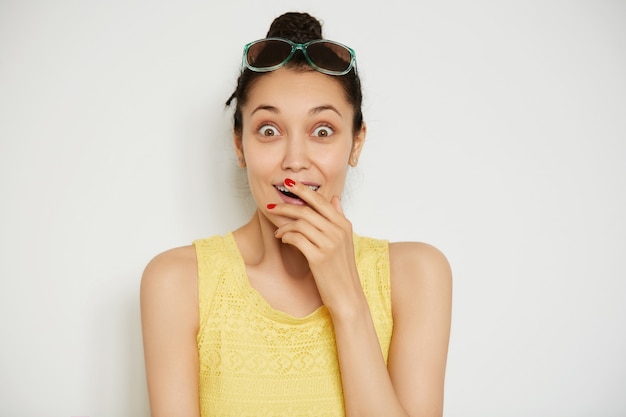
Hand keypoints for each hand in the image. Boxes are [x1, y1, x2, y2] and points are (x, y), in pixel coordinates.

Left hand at [268, 178, 363, 312]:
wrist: (347, 296)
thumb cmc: (342, 269)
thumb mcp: (345, 240)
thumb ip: (339, 218)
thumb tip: (334, 199)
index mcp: (344, 225)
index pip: (321, 201)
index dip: (303, 190)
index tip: (287, 183)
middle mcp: (338, 231)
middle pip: (307, 210)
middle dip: (286, 205)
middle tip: (271, 206)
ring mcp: (329, 244)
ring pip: (300, 223)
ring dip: (284, 225)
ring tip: (278, 231)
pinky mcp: (319, 257)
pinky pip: (297, 238)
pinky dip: (287, 236)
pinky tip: (283, 239)